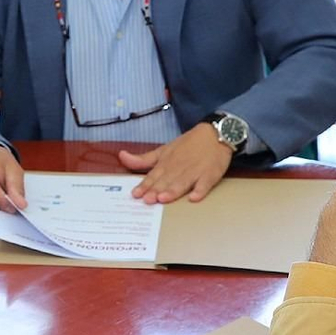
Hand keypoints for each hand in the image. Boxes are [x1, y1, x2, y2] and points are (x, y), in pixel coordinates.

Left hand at [119, 123, 233, 203]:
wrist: (214, 134)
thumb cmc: (187, 146)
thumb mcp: (163, 150)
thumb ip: (143, 159)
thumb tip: (121, 156)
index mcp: (166, 163)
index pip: (153, 176)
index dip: (145, 186)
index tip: (136, 194)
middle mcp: (179, 167)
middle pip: (167, 181)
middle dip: (157, 190)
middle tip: (148, 200)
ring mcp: (195, 171)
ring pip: (183, 183)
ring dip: (174, 190)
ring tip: (164, 198)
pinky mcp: (210, 174)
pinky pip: (205, 184)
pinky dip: (200, 190)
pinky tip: (194, 197)